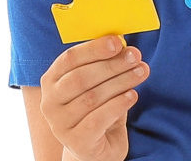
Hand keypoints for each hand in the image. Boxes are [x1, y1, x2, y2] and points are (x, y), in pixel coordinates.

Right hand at [38, 35, 148, 160]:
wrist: (97, 149)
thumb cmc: (98, 110)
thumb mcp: (98, 85)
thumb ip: (104, 66)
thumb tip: (124, 47)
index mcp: (51, 80)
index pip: (69, 58)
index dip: (94, 48)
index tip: (117, 41)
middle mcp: (49, 102)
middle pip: (81, 77)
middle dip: (111, 65)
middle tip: (135, 56)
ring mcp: (60, 124)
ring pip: (92, 97)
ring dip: (120, 81)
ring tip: (141, 72)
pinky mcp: (76, 141)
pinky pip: (99, 119)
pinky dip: (118, 104)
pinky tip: (133, 95)